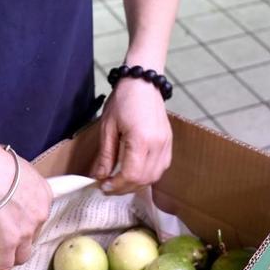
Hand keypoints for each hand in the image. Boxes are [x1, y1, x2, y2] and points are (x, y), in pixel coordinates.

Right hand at [0, 142, 52, 269]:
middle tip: (9, 239)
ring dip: (12, 258)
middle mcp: (39, 214)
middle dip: (22, 238)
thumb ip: (15, 181)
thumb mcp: (13, 167)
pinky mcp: (7, 243)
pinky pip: (3, 264)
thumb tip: (4, 183)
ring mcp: (25, 231)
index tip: (19, 223)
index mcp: (43, 193)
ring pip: (22, 253)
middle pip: (33, 234)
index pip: (39, 214)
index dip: (29, 220)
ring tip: (2, 261)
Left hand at [91, 80, 171, 195]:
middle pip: (144, 179)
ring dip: (137, 184)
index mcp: (141, 139)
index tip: (103, 186)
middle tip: (108, 187)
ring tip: (120, 181)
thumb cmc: (123, 100)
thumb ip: (106, 155)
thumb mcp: (107, 127)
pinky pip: (161, 167)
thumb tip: (100, 176)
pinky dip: (148, 175)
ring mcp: (166, 144)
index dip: (117, 185)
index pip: (132, 174)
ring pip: (155, 176)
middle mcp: (158, 145)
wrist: (143, 82)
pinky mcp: (169, 142)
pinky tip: (135, 172)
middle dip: (125, 188)